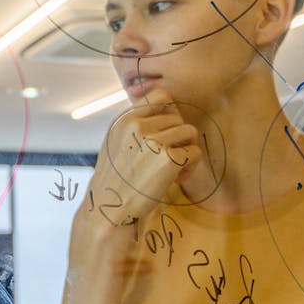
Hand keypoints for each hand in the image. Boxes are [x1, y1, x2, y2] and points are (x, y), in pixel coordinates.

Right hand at [84, 89, 202, 231]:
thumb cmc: (115, 176)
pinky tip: (175, 178)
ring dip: (186, 150)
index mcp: (125, 119)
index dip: (169, 112)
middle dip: (178, 137)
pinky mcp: (170, 159)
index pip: (161, 96)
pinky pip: (195, 152)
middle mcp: (139, 126)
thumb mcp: (116, 140)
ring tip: (172, 168)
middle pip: (179, 118)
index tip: (164, 132)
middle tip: (166, 159)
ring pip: (190, 132)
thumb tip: (168, 107)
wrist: (109, 207)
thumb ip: (136, 123)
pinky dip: (190, 167)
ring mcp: (154, 141)